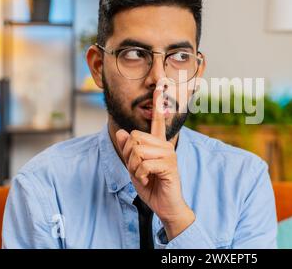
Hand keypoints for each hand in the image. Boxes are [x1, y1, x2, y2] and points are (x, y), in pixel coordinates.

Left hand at [115, 85, 194, 240]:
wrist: (166, 205)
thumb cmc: (152, 185)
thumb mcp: (134, 167)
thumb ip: (129, 150)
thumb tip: (122, 132)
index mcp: (158, 144)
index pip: (157, 120)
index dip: (158, 102)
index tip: (161, 85)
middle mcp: (165, 145)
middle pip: (135, 137)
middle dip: (129, 156)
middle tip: (137, 169)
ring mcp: (168, 154)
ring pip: (138, 151)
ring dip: (134, 167)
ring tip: (143, 176)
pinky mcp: (169, 165)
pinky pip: (144, 164)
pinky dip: (140, 175)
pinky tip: (148, 180)